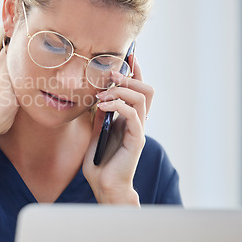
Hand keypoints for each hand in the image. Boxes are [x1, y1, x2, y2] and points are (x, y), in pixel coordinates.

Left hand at [82, 55, 152, 205]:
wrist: (104, 185)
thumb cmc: (100, 162)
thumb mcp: (96, 131)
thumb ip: (100, 115)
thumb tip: (99, 96)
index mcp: (129, 118)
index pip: (138, 90)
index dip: (136, 71)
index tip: (128, 55)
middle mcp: (137, 121)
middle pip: (146, 89)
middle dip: (129, 76)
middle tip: (110, 74)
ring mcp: (138, 130)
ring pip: (142, 97)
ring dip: (121, 89)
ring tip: (103, 93)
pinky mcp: (136, 139)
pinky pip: (133, 114)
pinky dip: (118, 104)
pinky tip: (102, 105)